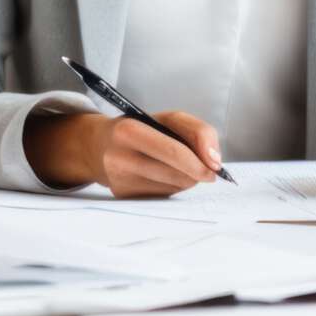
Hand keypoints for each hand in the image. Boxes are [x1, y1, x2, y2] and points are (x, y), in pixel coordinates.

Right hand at [91, 110, 223, 197]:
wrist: (98, 147)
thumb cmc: (142, 128)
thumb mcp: (167, 118)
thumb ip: (198, 131)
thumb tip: (215, 162)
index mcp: (129, 131)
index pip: (174, 152)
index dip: (200, 162)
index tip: (216, 166)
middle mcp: (120, 158)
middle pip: (177, 175)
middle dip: (198, 172)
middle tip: (206, 169)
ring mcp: (120, 181)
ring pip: (174, 187)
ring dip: (187, 179)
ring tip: (177, 166)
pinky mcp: (123, 196)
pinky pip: (164, 196)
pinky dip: (172, 187)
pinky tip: (162, 175)